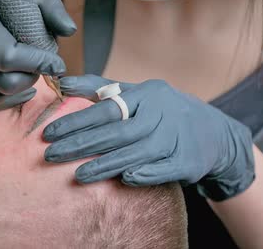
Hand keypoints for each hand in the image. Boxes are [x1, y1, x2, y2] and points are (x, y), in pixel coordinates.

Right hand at [0, 0, 75, 111]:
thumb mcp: (12, 2)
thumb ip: (48, 10)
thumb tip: (71, 31)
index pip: (10, 56)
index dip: (38, 63)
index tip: (55, 64)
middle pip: (5, 83)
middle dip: (29, 79)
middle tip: (35, 70)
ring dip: (15, 92)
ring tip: (22, 79)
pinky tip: (4, 89)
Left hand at [43, 75, 254, 200]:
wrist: (213, 133)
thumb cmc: (161, 112)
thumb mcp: (136, 94)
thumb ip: (99, 88)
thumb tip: (62, 83)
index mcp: (146, 93)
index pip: (106, 107)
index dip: (76, 121)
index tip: (49, 132)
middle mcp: (162, 113)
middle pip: (118, 131)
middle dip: (82, 144)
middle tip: (52, 154)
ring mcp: (177, 137)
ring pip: (137, 152)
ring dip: (106, 164)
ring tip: (78, 175)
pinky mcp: (190, 160)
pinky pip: (164, 169)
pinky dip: (145, 174)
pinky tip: (124, 180)